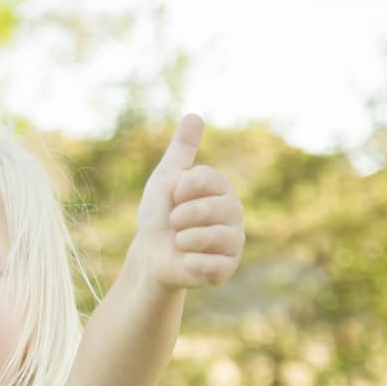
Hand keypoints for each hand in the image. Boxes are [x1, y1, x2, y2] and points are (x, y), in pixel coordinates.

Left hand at [135, 113, 244, 292]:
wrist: (151, 256)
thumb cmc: (160, 216)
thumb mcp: (166, 179)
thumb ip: (181, 150)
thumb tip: (194, 116)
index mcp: (223, 189)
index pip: (207, 178)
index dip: (182, 189)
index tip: (173, 198)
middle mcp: (234, 213)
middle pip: (211, 208)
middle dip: (182, 217)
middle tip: (175, 224)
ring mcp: (233, 242)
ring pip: (212, 236)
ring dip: (184, 240)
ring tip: (179, 243)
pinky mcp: (226, 269)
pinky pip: (213, 264)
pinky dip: (191, 263)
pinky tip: (186, 262)